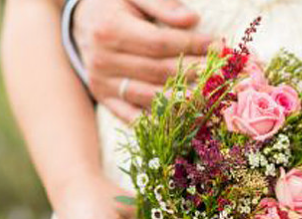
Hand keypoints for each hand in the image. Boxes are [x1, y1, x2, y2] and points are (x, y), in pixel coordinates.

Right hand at [73, 0, 212, 122]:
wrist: (80, 22)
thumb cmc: (112, 4)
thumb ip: (160, 3)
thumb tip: (192, 20)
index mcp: (111, 30)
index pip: (161, 43)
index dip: (192, 46)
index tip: (218, 47)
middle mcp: (104, 60)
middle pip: (159, 72)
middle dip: (194, 73)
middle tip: (221, 75)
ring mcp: (102, 83)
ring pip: (149, 97)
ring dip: (182, 101)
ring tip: (209, 100)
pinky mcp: (104, 99)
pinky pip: (131, 117)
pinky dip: (156, 123)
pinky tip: (180, 124)